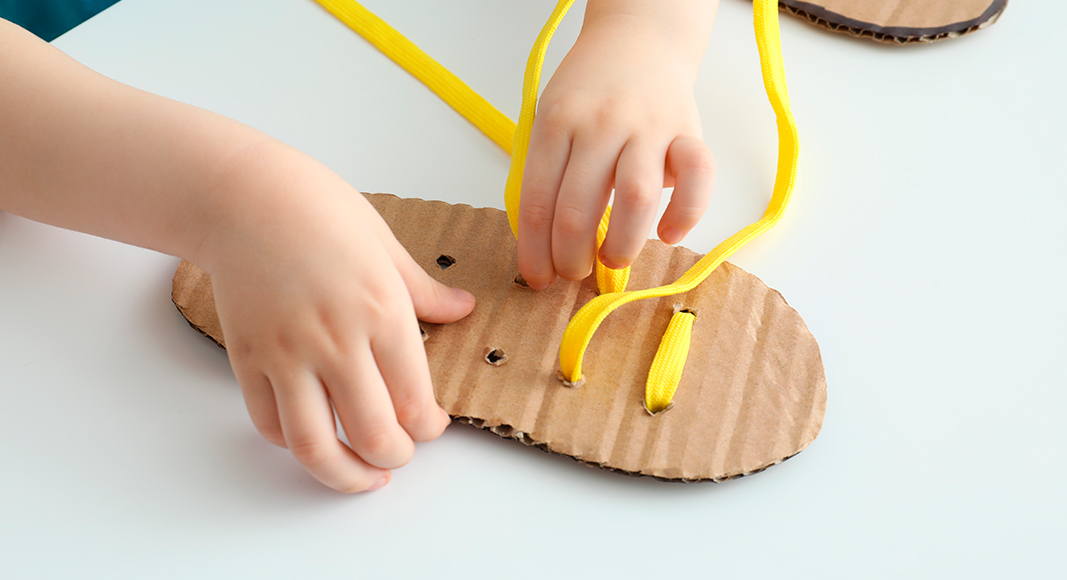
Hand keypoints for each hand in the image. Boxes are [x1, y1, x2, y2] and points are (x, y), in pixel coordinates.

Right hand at [201, 145, 474, 492]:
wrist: (241, 194)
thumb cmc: (317, 207)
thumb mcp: (386, 243)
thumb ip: (424, 290)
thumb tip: (463, 310)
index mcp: (381, 311)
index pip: (415, 400)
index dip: (428, 427)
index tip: (431, 425)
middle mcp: (335, 341)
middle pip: (372, 435)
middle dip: (394, 459)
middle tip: (400, 455)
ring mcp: (286, 355)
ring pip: (315, 446)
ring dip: (344, 475)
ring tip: (362, 475)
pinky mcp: (247, 360)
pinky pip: (270, 424)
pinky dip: (294, 444)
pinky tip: (314, 437)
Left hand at [517, 12, 715, 288]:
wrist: (638, 40)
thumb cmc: (589, 91)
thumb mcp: (550, 117)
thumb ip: (546, 171)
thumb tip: (542, 243)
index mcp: (556, 122)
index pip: (537, 201)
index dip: (535, 251)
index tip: (538, 277)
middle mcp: (601, 124)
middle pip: (578, 208)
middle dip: (571, 256)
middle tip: (573, 272)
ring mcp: (647, 127)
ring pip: (634, 198)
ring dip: (621, 244)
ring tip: (612, 260)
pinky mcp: (687, 132)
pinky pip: (696, 177)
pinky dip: (686, 213)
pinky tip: (669, 235)